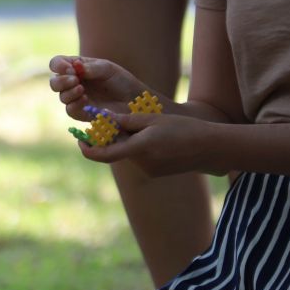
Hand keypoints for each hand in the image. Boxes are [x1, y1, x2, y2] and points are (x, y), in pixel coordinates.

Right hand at [48, 56, 150, 120]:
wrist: (135, 100)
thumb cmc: (122, 81)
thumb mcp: (108, 69)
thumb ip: (91, 67)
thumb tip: (75, 68)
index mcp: (76, 68)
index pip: (57, 63)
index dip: (58, 65)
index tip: (69, 69)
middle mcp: (73, 83)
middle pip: (54, 82)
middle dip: (61, 81)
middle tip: (75, 80)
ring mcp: (75, 99)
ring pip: (61, 96)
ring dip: (68, 92)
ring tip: (81, 89)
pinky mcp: (81, 113)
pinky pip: (70, 110)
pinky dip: (74, 104)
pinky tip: (85, 99)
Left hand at [75, 111, 220, 176]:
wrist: (210, 148)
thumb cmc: (183, 128)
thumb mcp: (152, 119)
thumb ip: (125, 120)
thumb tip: (101, 117)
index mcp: (138, 148)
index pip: (102, 153)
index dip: (86, 148)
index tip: (79, 139)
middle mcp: (140, 163)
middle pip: (115, 150)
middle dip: (110, 138)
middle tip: (113, 122)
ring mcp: (147, 171)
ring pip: (127, 154)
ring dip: (127, 142)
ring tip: (147, 127)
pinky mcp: (154, 173)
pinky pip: (138, 159)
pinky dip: (138, 148)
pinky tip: (157, 138)